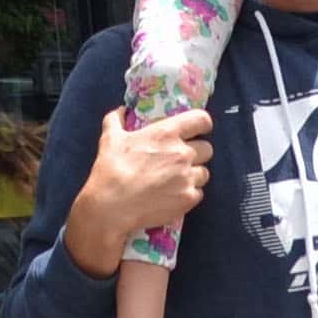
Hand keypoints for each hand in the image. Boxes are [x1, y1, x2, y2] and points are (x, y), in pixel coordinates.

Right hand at [64, 107, 212, 277]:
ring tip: (176, 180)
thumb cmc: (111, 169)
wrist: (112, 206)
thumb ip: (116, 120)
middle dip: (197, 153)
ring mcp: (187, 177)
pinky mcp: (188, 199)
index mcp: (167, 133)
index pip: (201, 120)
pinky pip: (198, 193)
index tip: (199, 129)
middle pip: (207, 148)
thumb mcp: (110, 138)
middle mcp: (183, 153)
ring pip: (204, 173)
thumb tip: (121, 111)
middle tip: (181, 160)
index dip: (203, 124)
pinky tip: (173, 196)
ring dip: (194, 175)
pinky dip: (189, 194)